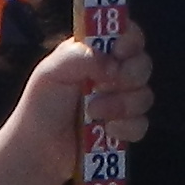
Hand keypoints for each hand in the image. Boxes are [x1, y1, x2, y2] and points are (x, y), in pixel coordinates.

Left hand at [1, 23, 153, 172]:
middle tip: (106, 84)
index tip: (120, 51)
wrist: (39, 150)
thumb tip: (113, 64)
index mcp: (94, 52)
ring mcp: (120, 102)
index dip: (130, 39)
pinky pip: (142, 124)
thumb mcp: (51, 71)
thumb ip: (81, 56)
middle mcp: (111, 74)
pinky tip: (107, 131)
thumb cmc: (40, 106)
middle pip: (143, 63)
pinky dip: (126, 128)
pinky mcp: (124, 128)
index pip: (126, 34)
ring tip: (94, 113)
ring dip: (122, 104)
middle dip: (129, 74)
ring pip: (145, 95)